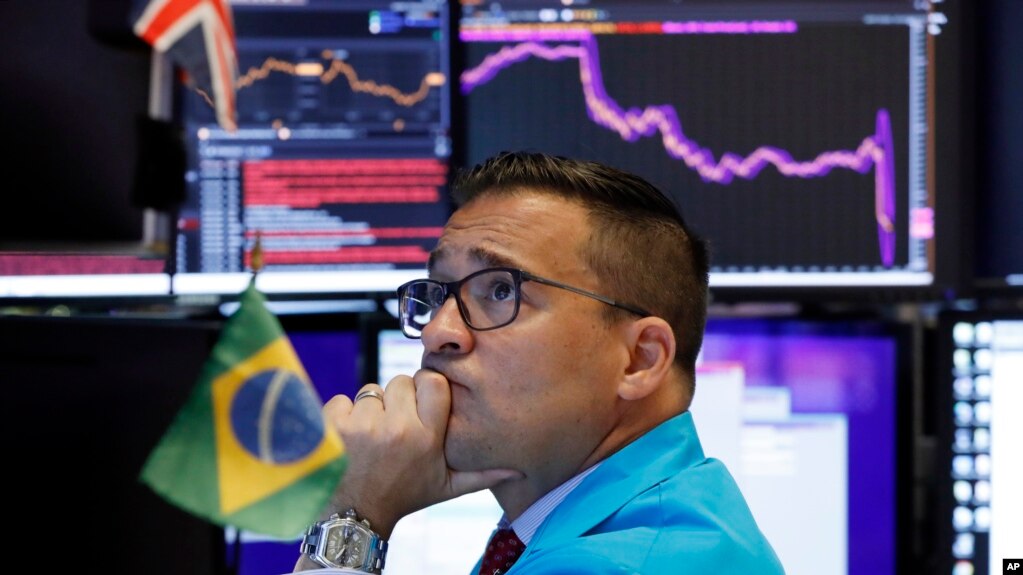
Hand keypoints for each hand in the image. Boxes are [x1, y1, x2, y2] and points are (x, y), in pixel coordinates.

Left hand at [322, 368, 521, 538]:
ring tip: (374, 436)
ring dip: (371, 408)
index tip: (423, 402)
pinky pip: (342, 399)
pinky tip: (352, 437)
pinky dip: (344, 415)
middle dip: (398, 398)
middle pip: (401, 381)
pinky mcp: (336, 427)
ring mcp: (365, 426)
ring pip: (371, 390)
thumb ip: (483, 474)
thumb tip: (519, 469)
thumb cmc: (405, 494)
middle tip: (397, 424)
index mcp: (427, 438)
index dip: (427, 386)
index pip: (433, 381)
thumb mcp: (447, 487)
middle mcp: (398, 429)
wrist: (358, 513)